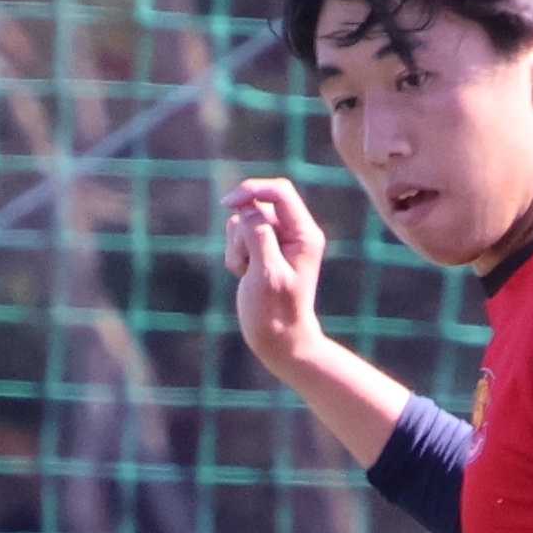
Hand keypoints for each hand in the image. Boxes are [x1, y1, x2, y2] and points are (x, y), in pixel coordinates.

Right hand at [223, 177, 331, 379]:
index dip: (252, 190)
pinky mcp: (262, 251)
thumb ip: (258, 236)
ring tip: (248, 274)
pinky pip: (238, 237)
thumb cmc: (275, 313)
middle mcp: (295, 233)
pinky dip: (235, 255)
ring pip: (244, 221)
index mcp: (305, 234)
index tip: (228, 204)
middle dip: (242, 231)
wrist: (279, 341)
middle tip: (248, 264)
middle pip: (257, 206)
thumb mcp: (266, 273)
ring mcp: (278, 241)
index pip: (279, 192)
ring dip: (237, 245)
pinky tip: (245, 276)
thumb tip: (247, 209)